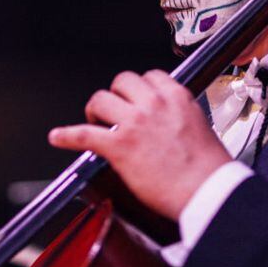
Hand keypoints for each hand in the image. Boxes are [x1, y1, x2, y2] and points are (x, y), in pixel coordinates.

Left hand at [49, 69, 231, 220]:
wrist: (208, 190)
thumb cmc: (208, 167)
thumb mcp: (199, 126)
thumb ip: (179, 116)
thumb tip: (167, 121)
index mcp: (176, 97)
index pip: (150, 76)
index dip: (140, 89)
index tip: (136, 99)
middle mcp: (153, 104)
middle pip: (122, 80)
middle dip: (116, 94)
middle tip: (114, 110)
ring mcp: (134, 124)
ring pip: (101, 99)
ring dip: (96, 111)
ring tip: (96, 122)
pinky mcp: (119, 147)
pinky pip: (84, 134)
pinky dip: (67, 135)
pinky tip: (59, 137)